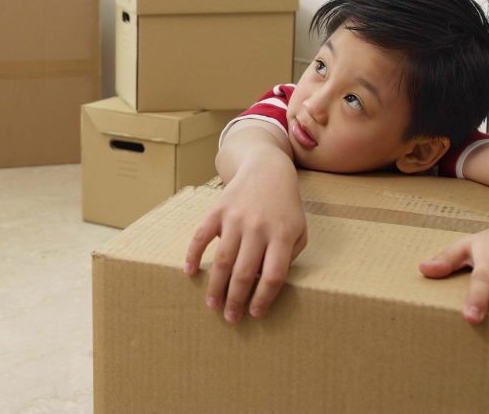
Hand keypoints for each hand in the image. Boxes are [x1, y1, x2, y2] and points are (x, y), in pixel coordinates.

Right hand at [184, 170, 306, 322]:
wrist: (267, 170)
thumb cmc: (285, 207)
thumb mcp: (299, 232)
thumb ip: (287, 258)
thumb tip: (265, 285)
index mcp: (281, 235)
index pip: (272, 276)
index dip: (263, 299)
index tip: (255, 313)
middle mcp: (257, 228)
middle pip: (244, 273)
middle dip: (235, 300)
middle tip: (230, 318)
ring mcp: (235, 218)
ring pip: (222, 260)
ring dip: (215, 286)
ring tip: (212, 305)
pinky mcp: (217, 210)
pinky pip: (201, 236)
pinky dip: (193, 255)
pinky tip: (190, 272)